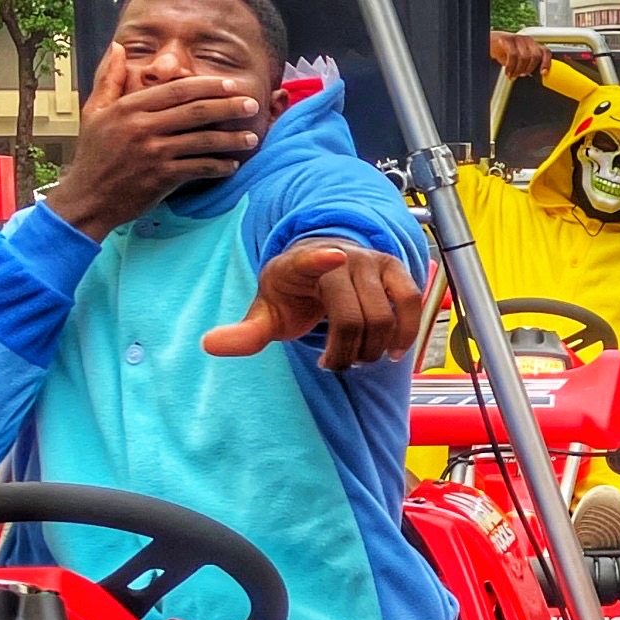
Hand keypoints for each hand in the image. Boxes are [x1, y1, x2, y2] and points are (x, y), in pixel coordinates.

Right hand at [45, 45, 262, 239]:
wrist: (87, 197)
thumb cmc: (93, 153)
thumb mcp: (94, 112)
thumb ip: (109, 79)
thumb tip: (117, 47)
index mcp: (128, 108)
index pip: (176, 90)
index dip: (207, 85)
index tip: (231, 84)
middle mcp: (142, 127)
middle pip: (196, 111)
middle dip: (229, 106)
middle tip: (253, 104)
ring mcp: (153, 152)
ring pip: (202, 140)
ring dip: (231, 138)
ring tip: (252, 137)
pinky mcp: (161, 177)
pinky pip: (199, 167)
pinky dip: (219, 166)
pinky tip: (233, 164)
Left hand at [201, 240, 422, 371]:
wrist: (325, 261)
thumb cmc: (294, 293)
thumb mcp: (267, 312)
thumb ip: (246, 333)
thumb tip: (209, 345)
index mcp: (301, 263)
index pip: (310, 260)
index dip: (321, 259)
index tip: (333, 256)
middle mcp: (342, 256)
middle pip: (354, 318)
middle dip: (346, 354)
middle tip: (333, 363)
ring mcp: (372, 261)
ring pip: (383, 317)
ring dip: (371, 351)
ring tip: (356, 358)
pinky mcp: (396, 269)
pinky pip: (411, 304)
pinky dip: (405, 334)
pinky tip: (391, 352)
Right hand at [489, 32, 551, 78]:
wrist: (490, 43)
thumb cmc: (506, 52)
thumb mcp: (521, 59)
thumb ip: (530, 64)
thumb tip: (537, 74)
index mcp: (534, 45)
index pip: (545, 52)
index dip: (546, 63)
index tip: (543, 73)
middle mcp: (527, 40)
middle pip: (535, 56)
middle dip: (529, 69)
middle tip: (522, 74)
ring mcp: (518, 39)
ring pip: (524, 57)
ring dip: (518, 69)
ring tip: (513, 74)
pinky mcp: (507, 39)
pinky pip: (513, 55)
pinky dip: (511, 66)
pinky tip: (508, 71)